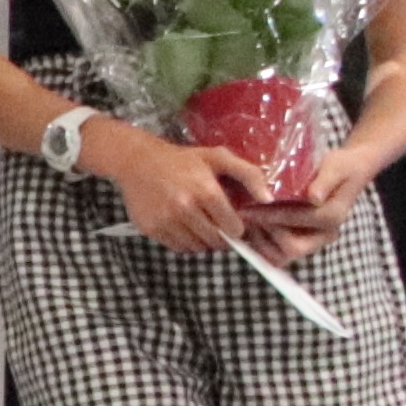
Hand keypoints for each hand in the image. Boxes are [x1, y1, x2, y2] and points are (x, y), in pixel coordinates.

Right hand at [106, 126, 259, 256]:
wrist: (136, 160)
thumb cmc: (182, 159)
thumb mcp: (217, 158)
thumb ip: (249, 174)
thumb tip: (268, 200)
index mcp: (205, 191)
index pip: (233, 228)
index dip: (236, 226)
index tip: (232, 220)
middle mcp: (185, 208)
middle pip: (216, 241)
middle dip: (222, 236)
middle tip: (217, 224)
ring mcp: (166, 220)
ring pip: (197, 247)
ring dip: (203, 240)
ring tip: (200, 224)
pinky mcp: (151, 229)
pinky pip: (178, 247)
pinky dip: (185, 242)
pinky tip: (183, 226)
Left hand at [236, 146, 378, 266]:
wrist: (348, 175)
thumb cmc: (341, 167)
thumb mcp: (336, 166)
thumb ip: (325, 181)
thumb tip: (314, 198)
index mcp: (333, 217)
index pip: (299, 221)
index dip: (272, 215)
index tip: (248, 207)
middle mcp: (324, 235)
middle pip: (293, 249)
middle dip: (266, 232)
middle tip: (245, 215)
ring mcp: (314, 241)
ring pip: (282, 256)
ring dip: (260, 241)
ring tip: (245, 220)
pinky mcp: (303, 242)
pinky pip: (278, 255)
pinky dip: (261, 245)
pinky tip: (250, 226)